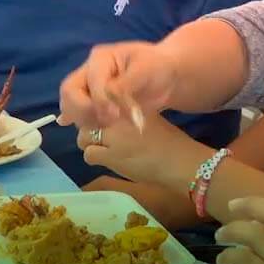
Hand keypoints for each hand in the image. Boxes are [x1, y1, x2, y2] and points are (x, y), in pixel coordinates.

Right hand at [58, 42, 178, 129]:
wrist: (166, 77)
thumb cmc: (157, 67)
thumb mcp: (144, 70)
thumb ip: (124, 86)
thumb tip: (108, 105)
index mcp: (100, 58)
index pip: (90, 81)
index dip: (100, 101)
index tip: (117, 116)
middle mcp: (89, 72)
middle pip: (69, 92)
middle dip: (85, 110)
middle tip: (109, 121)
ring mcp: (89, 89)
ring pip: (71, 106)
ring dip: (88, 120)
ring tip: (112, 124)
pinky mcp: (93, 105)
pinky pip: (80, 116)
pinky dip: (88, 124)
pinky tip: (100, 128)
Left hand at [76, 111, 209, 185]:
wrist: (180, 162)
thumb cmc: (170, 141)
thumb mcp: (149, 117)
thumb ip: (129, 112)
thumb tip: (110, 112)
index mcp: (128, 104)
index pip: (99, 101)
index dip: (95, 111)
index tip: (99, 119)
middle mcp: (118, 117)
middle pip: (87, 118)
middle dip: (89, 127)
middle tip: (98, 135)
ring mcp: (113, 137)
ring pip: (83, 137)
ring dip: (90, 143)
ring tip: (102, 148)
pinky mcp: (111, 156)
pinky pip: (89, 155)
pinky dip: (94, 157)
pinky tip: (106, 159)